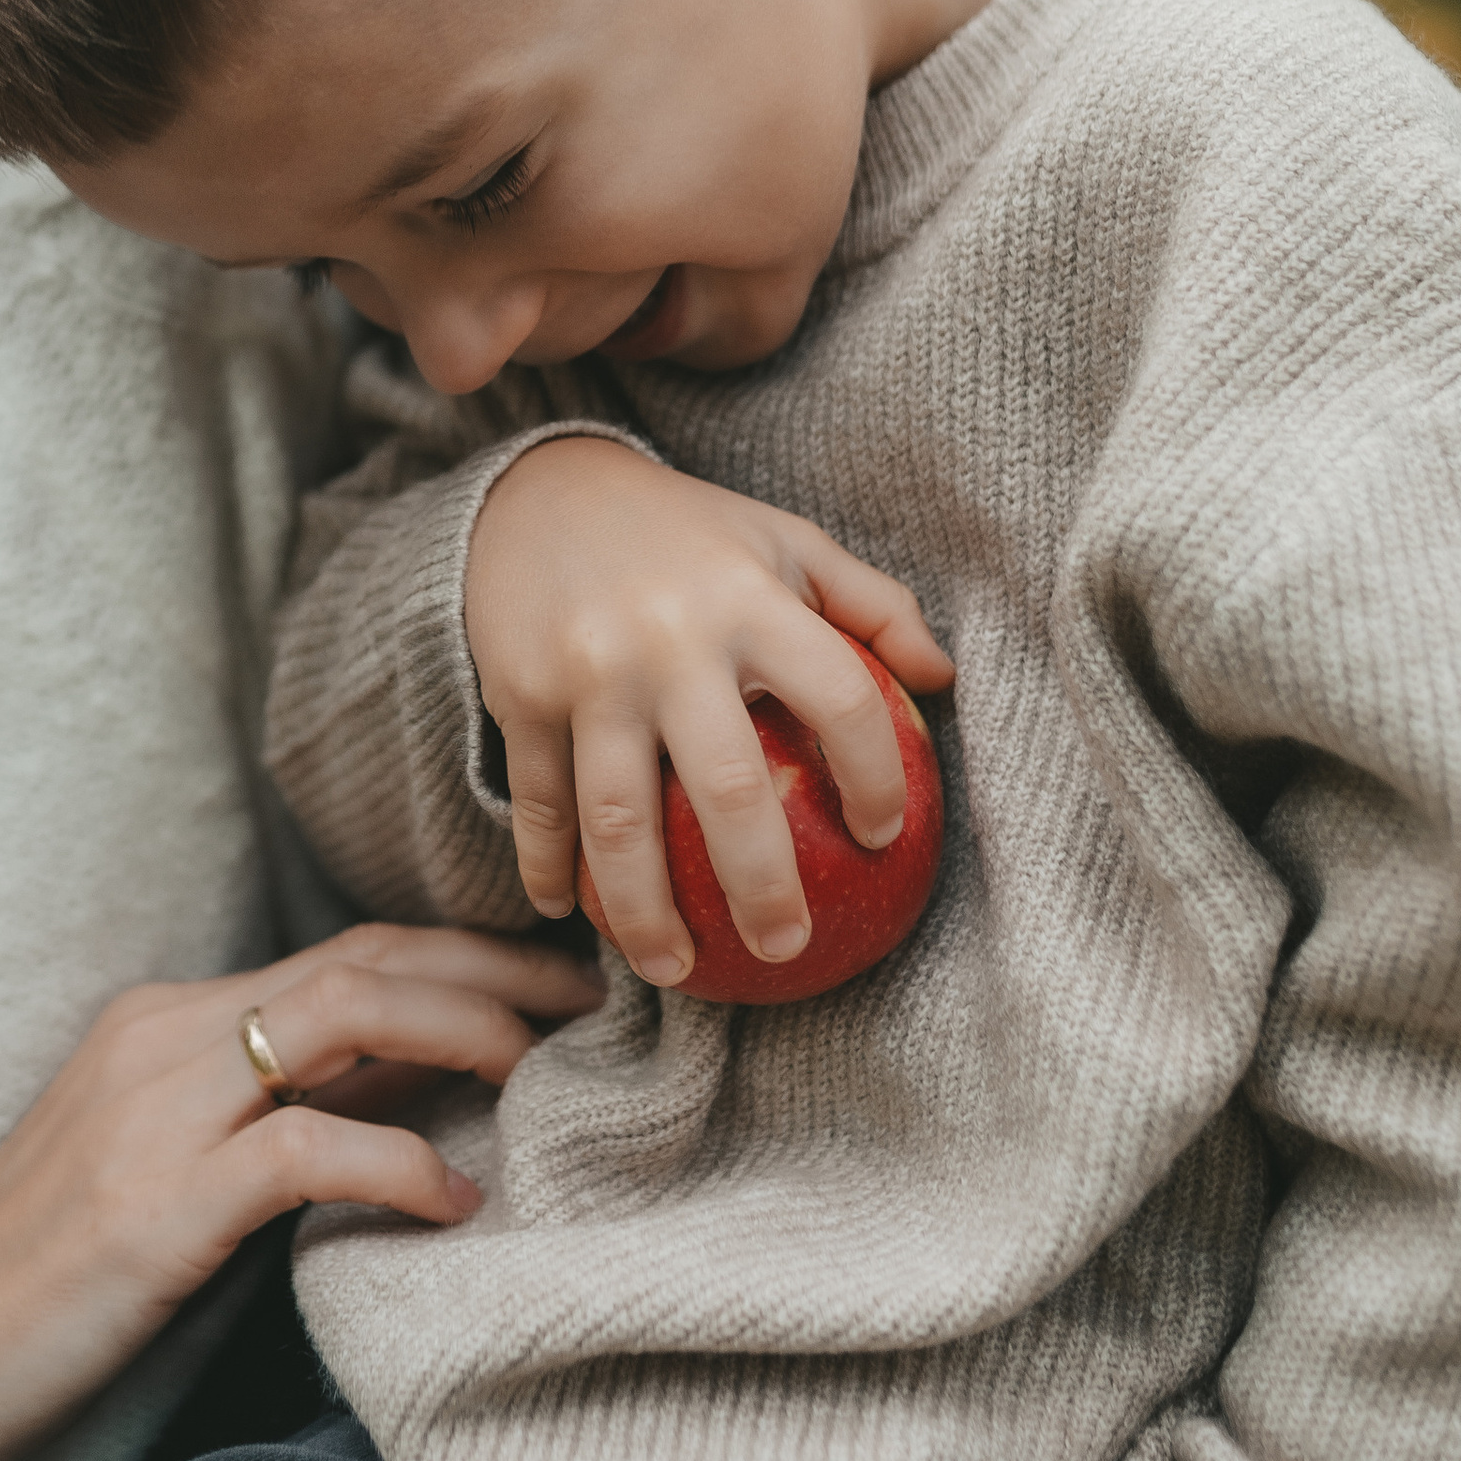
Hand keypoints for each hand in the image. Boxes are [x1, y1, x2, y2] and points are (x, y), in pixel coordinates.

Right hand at [0, 927, 598, 1460]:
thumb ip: (269, 1125)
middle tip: (600, 1003)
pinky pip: (311, 1150)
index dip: (466, 959)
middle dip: (496, 972)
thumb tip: (416, 1108)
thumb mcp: (162, 1178)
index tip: (561, 991)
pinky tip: (460, 1205)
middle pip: (365, 958)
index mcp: (161, 1022)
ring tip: (553, 1073)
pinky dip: (403, 1166)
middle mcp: (159, 1036)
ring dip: (470, 1031)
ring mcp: (152, 1111)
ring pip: (349, 1013)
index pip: (346, 951)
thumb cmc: (36, 1296)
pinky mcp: (155, 1202)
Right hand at [464, 437, 953, 986]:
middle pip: (727, 789)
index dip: (876, 777)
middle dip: (762, 886)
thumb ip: (871, 603)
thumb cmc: (687, 534)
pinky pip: (539, 801)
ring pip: (619, 819)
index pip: (840, 699)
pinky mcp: (518, 693)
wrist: (538, 489)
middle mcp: (672, 640)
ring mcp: (589, 672)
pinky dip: (548, 865)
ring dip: (645, 912)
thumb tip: (942, 680)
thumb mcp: (785, 542)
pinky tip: (565, 913)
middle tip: (787, 950)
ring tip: (676, 971)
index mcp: (752, 600)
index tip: (884, 839)